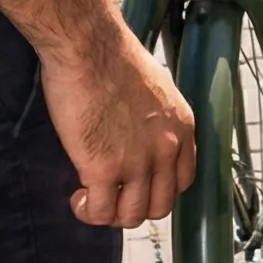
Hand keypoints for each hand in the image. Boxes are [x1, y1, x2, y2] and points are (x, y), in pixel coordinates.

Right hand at [41, 19, 196, 227]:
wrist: (88, 46)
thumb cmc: (112, 56)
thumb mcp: (156, 87)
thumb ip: (156, 119)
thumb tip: (140, 132)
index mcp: (181, 127)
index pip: (183, 180)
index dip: (159, 189)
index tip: (139, 185)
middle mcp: (166, 149)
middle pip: (160, 205)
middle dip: (135, 205)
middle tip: (113, 195)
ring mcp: (137, 162)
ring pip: (132, 215)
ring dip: (111, 213)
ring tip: (92, 198)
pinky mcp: (104, 169)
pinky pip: (101, 211)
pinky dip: (89, 211)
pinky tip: (79, 198)